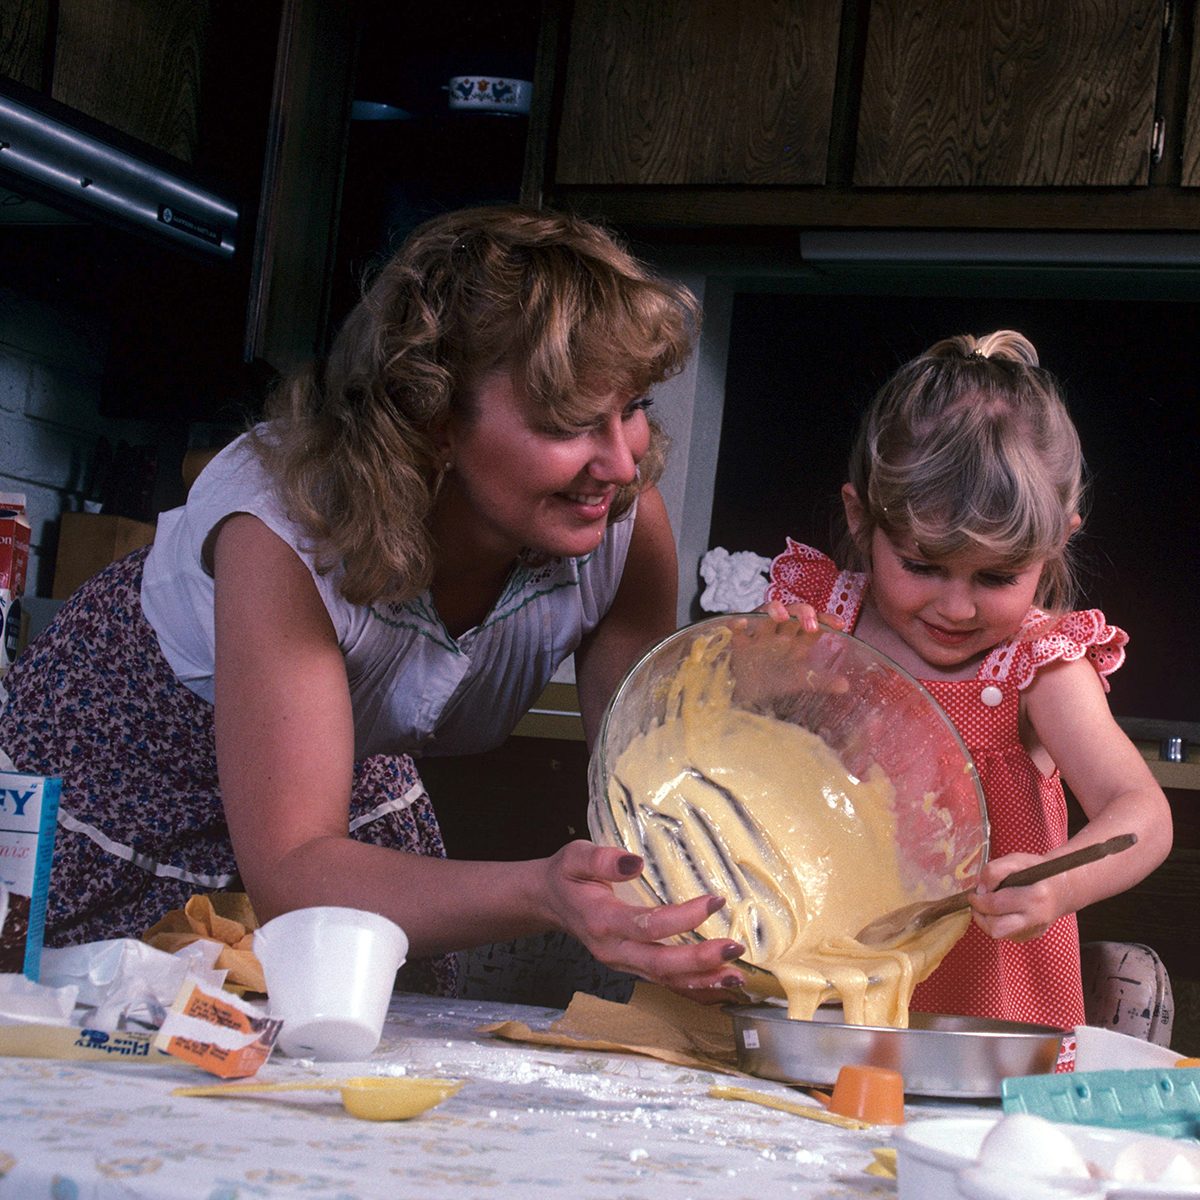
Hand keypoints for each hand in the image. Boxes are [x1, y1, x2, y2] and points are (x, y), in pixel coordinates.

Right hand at [539, 841, 746, 991]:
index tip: (714, 900)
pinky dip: (694, 988)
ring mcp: (623, 964)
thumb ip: (602, 858)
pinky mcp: (632, 968)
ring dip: (702, 981)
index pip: (646, 925)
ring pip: (665, 980)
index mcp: (601, 921)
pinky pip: (665, 984)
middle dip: (699, 960)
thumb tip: (635, 863)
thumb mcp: (576, 856)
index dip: (682, 917)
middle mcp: (613, 950)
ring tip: (736, 977)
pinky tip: (720, 988)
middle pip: (659, 964)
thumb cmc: (568, 875)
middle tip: (734, 948)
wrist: (550, 902)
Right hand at [725, 603, 848, 709]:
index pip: (814, 623)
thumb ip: (821, 682)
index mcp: (796, 640)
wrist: (743, 694)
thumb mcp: (798, 681)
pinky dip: (737, 623)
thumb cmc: (772, 682)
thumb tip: (846, 686)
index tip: (840, 624)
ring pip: (765, 613)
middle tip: (811, 626)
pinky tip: (742, 623)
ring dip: (774, 610)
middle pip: (791, 612)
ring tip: (782, 616)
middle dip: (802, 613)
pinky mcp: (737, 644)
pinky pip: (735, 628)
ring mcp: (757, 636)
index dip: (826, 620)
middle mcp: (778, 634)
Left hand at [968, 851, 1064, 943]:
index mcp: (1035, 896)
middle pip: (996, 928)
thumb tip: (980, 889)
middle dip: (980, 915)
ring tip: (986, 906)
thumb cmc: (1036, 871)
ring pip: (999, 935)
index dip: (978, 899)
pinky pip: (1006, 935)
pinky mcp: (1031, 936)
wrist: (1061, 887)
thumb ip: (995, 870)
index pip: (997, 905)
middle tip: (977, 902)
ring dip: (986, 921)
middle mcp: (1036, 918)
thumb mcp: (1016, 860)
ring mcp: (1034, 930)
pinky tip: (1000, 911)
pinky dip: (997, 924)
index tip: (974, 892)